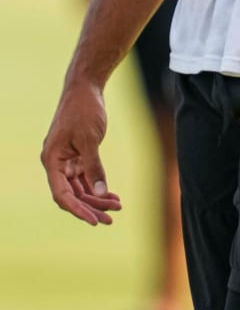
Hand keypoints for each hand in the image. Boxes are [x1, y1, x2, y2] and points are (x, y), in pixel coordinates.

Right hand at [41, 82, 122, 225]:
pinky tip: (112, 195)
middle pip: (72, 194)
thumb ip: (94, 166)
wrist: (85, 89)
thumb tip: (101, 192)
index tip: (93, 221)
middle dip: (91, 207)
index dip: (77, 209)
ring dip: (97, 198)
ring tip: (117, 206)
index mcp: (52, 161)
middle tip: (111, 218)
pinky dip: (98, 186)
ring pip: (80, 188)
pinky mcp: (77, 156)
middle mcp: (56, 164)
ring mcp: (66, 161)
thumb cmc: (84, 110)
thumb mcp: (90, 139)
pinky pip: (86, 178)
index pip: (62, 194)